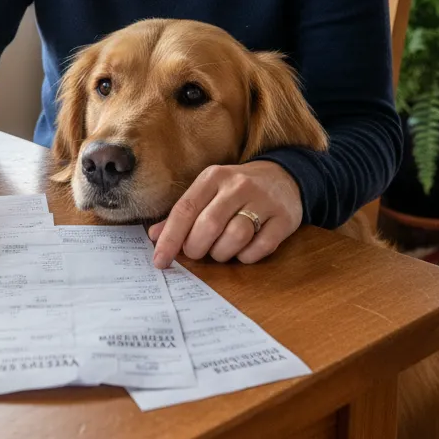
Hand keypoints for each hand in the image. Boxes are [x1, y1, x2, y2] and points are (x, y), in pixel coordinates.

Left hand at [148, 160, 303, 268]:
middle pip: (209, 225)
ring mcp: (263, 201)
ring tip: (221, 250)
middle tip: (197, 252)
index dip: (170, 239)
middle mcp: (238, 185)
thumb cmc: (237, 190)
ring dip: (222, 253)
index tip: (160, 261)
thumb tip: (154, 237)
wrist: (284, 177)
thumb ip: (183, 214)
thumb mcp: (209, 192)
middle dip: (197, 248)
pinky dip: (246, 257)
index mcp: (213, 177)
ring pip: (234, 237)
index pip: (185, 209)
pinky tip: (243, 251)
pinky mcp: (283, 219)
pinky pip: (260, 248)